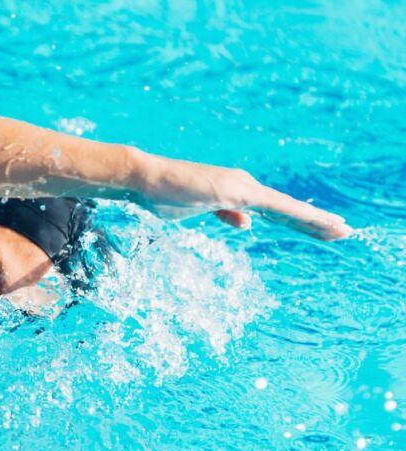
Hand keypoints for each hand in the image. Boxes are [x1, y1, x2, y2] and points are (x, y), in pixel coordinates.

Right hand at [134, 150, 352, 240]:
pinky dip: (303, 216)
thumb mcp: (197, 211)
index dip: (297, 222)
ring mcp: (244, 188)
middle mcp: (245, 186)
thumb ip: (224, 214)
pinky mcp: (240, 192)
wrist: (147, 179)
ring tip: (342, 230)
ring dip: (317, 221)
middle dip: (315, 223)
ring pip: (290, 208)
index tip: (319, 231)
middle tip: (342, 232)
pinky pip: (279, 208)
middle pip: (287, 210)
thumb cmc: (164, 195)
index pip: (274, 211)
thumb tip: (248, 224)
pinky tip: (321, 223)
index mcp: (236, 193)